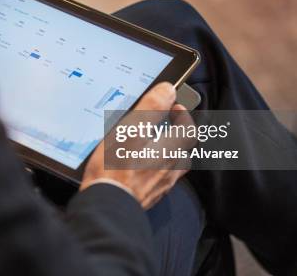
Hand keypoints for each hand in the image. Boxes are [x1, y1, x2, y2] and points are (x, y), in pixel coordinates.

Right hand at [80, 82, 193, 208]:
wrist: (107, 207)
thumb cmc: (116, 168)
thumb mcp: (131, 129)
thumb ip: (151, 107)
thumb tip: (168, 90)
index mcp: (169, 150)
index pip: (188, 129)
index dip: (183, 114)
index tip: (174, 106)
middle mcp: (169, 170)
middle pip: (184, 150)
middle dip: (176, 135)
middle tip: (164, 124)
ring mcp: (159, 187)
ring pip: (172, 167)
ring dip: (166, 154)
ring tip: (151, 146)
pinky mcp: (147, 198)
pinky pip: (158, 181)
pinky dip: (154, 171)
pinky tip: (138, 170)